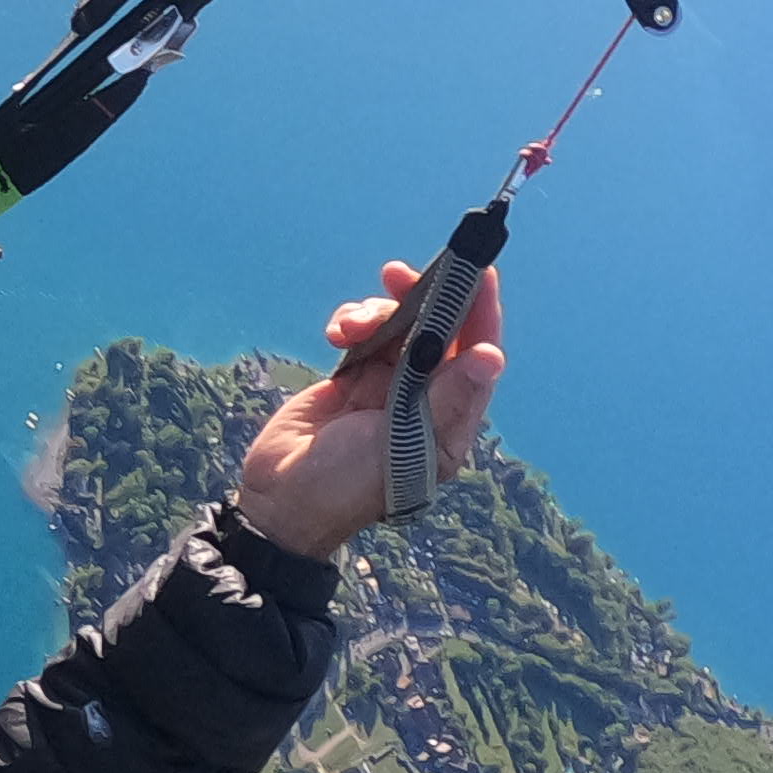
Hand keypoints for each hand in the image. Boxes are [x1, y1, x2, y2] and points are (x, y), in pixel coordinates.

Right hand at [232, 257, 505, 557]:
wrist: (282, 500)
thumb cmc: (349, 485)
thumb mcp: (400, 444)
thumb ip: (445, 398)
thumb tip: (491, 356)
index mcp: (450, 418)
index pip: (477, 354)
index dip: (481, 311)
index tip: (477, 271)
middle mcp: (426, 397)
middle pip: (438, 331)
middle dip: (422, 298)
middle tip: (397, 274)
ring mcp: (388, 386)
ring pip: (397, 326)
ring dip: (374, 314)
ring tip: (347, 329)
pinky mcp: (352, 378)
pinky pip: (362, 334)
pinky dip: (350, 324)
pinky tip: (335, 335)